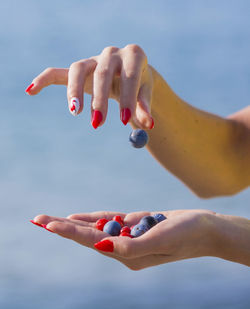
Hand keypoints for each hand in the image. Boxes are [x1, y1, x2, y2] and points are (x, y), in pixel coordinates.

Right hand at [26, 44, 153, 129]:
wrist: (131, 71)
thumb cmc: (140, 83)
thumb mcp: (146, 93)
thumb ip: (144, 107)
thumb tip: (148, 125)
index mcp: (134, 55)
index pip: (130, 76)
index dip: (128, 98)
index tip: (124, 121)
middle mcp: (111, 53)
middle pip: (102, 73)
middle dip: (100, 99)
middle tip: (98, 123)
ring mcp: (93, 59)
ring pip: (77, 69)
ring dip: (74, 91)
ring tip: (75, 112)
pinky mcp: (80, 68)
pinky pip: (58, 72)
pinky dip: (44, 80)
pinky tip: (31, 90)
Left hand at [31, 209, 218, 269]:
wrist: (205, 229)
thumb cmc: (187, 235)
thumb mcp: (160, 240)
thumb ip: (131, 247)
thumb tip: (102, 246)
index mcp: (128, 255)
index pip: (92, 241)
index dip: (70, 231)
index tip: (48, 224)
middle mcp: (125, 248)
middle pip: (87, 236)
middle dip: (63, 227)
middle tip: (38, 219)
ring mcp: (130, 237)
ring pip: (96, 228)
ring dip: (75, 224)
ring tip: (52, 221)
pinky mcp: (136, 226)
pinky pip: (111, 221)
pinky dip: (95, 219)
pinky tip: (81, 218)